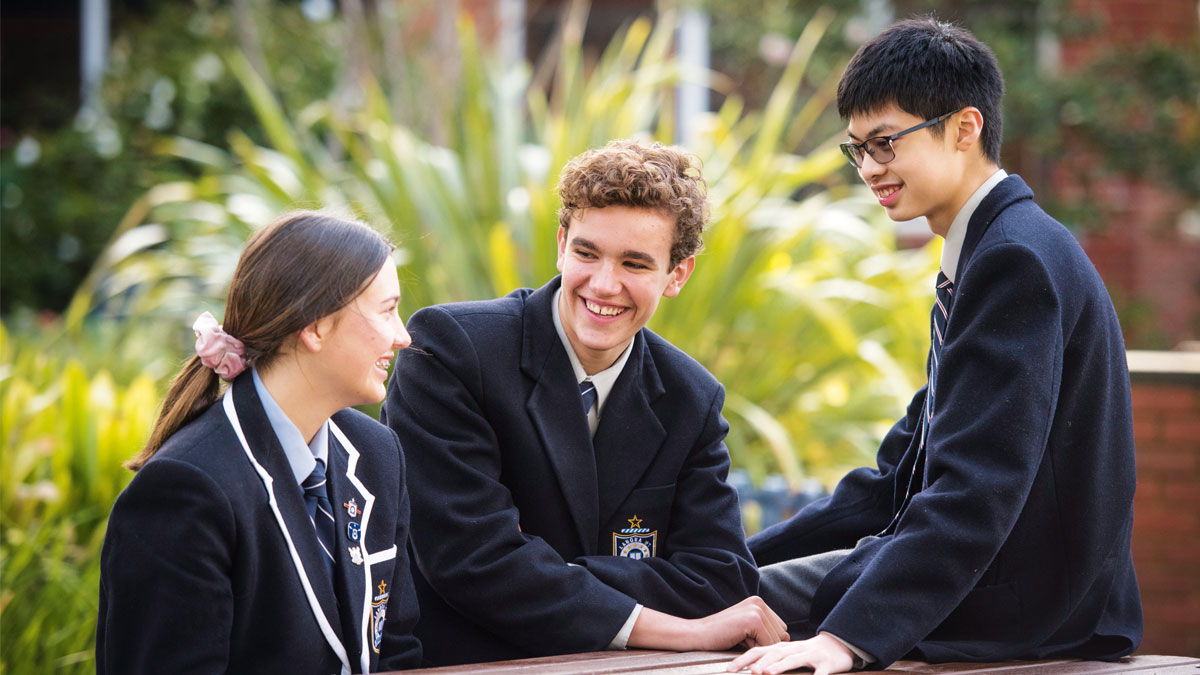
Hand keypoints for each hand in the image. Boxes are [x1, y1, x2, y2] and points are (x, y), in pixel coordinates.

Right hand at [690, 596, 790, 650]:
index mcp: (758, 603)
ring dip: (759, 646)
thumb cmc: (720, 636)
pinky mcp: (753, 619)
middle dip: (764, 643)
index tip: (746, 638)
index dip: (766, 639)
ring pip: (775, 640)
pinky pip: (767, 643)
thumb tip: (787, 638)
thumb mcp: (746, 630)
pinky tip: (739, 640)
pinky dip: (756, 649)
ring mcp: (756, 609)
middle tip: (741, 639)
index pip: (780, 628)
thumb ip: (765, 630)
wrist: (698, 634)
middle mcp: (759, 603)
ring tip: (739, 639)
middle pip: (781, 634)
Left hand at [727, 632, 854, 674]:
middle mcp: (794, 649)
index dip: (744, 659)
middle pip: (774, 654)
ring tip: (767, 673)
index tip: (729, 669)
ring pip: (794, 660)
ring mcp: (811, 655)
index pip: (759, 651)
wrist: (837, 645)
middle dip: (760, 662)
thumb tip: (747, 669)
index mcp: (782, 648)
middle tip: (748, 672)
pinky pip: (821, 673)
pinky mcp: (827, 664)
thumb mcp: (786, 655)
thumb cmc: (806, 654)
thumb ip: (769, 660)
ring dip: (780, 666)